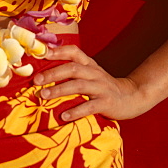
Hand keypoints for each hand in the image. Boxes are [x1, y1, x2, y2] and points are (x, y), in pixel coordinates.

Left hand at [32, 45, 150, 121]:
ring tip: (43, 96)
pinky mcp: (106, 103)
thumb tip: (45, 72)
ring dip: (59, 90)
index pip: (74, 52)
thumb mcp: (91, 74)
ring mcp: (101, 88)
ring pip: (79, 85)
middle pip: (72, 68)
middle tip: (36, 80)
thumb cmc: (103, 87)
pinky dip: (76, 111)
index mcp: (90, 65)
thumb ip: (74, 71)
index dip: (58, 51)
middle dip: (53, 73)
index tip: (41, 54)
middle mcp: (94, 73)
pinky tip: (64, 116)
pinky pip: (90, 106)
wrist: (131, 97)